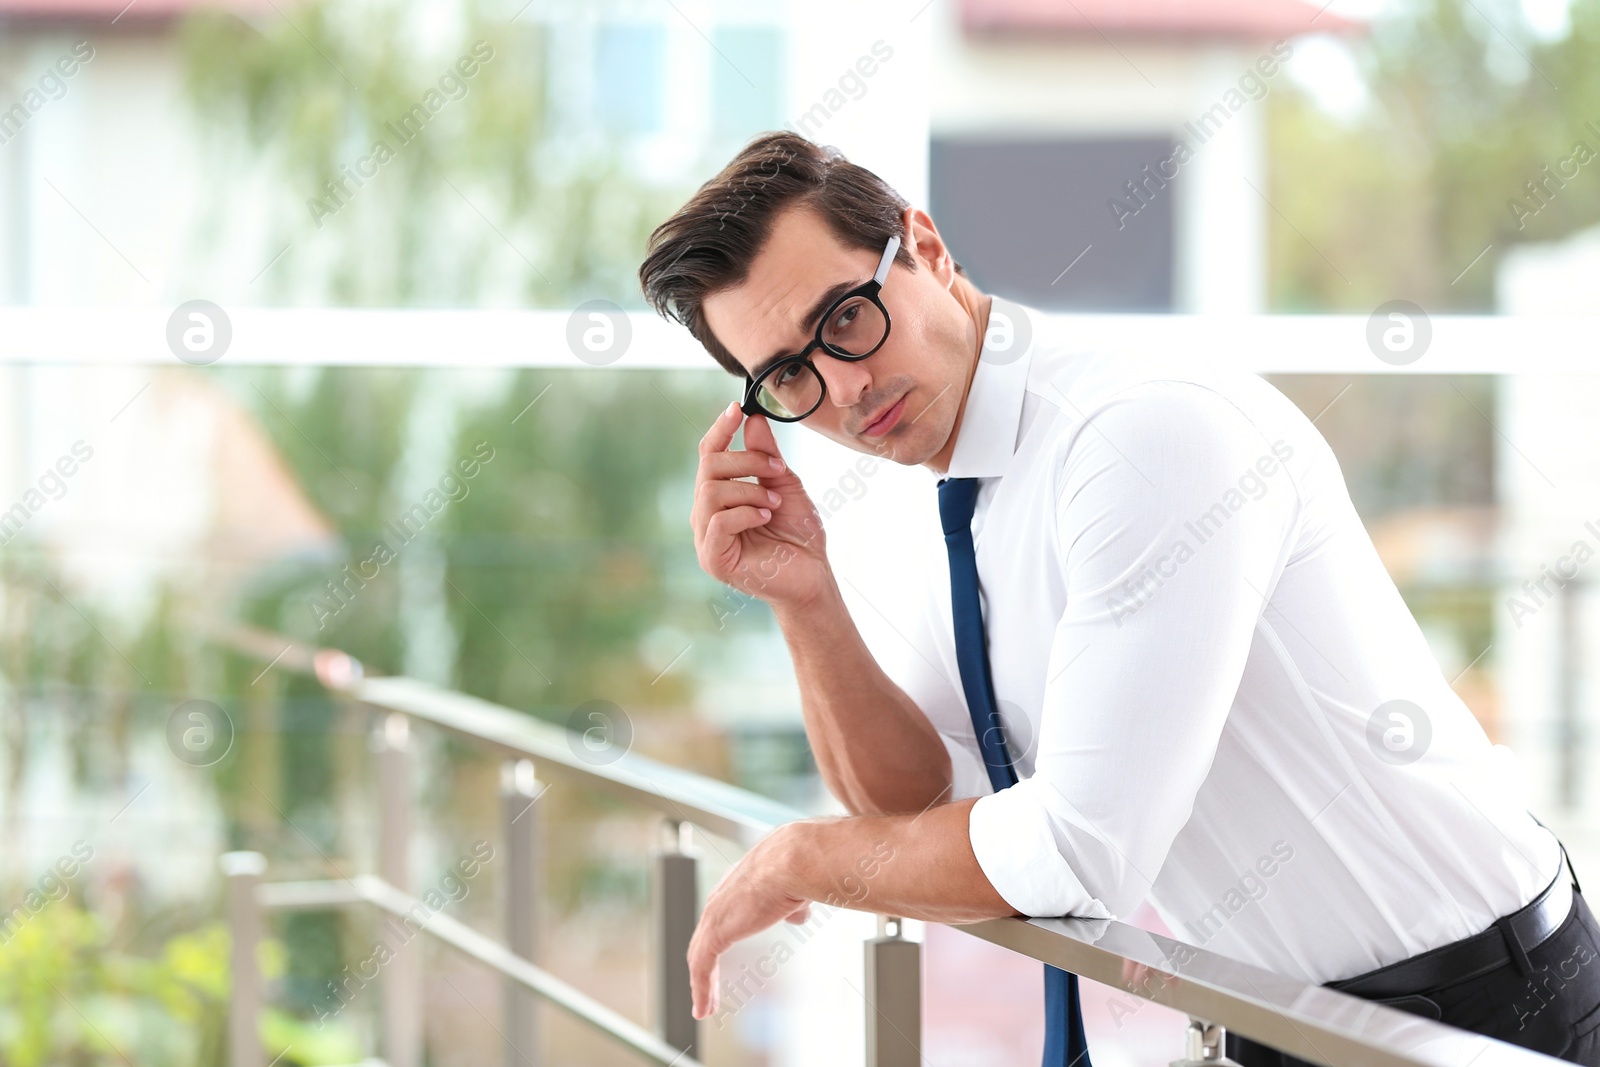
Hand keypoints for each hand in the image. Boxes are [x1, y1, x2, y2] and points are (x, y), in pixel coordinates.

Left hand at [687, 827, 810, 1021]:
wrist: (794, 861)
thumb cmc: (800, 868)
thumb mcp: (796, 890)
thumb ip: (792, 905)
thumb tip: (796, 916)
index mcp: (738, 886)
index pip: (721, 918)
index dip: (719, 939)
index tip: (721, 959)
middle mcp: (721, 898)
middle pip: (705, 939)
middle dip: (704, 966)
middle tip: (707, 990)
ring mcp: (715, 914)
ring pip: (700, 956)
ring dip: (701, 984)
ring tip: (704, 1008)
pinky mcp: (714, 931)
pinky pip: (701, 967)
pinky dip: (701, 990)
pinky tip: (704, 1009)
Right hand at [692, 402, 830, 609]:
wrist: (813, 574)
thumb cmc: (798, 533)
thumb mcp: (784, 484)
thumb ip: (766, 454)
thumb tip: (751, 419)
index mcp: (719, 495)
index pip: (708, 454)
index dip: (720, 429)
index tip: (737, 408)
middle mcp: (705, 514)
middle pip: (709, 467)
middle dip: (747, 461)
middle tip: (778, 471)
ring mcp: (705, 538)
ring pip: (711, 491)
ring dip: (750, 490)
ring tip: (774, 504)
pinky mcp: (713, 559)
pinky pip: (719, 522)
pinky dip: (746, 513)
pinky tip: (766, 518)